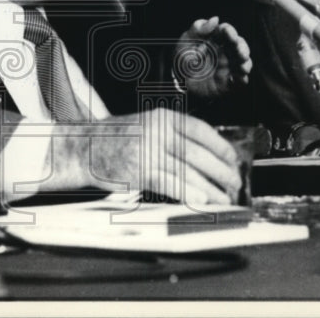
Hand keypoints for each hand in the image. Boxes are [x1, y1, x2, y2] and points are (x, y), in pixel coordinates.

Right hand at [43, 109, 241, 204]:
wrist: (84, 148)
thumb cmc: (117, 139)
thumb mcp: (146, 124)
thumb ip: (172, 135)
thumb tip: (207, 155)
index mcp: (162, 117)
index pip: (201, 130)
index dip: (221, 146)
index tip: (234, 159)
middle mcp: (157, 131)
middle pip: (198, 153)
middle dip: (221, 171)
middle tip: (234, 183)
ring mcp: (148, 150)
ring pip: (188, 171)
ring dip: (210, 188)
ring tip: (224, 198)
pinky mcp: (139, 171)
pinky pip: (170, 184)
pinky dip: (188, 194)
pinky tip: (202, 201)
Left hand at [173, 16, 252, 99]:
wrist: (179, 83)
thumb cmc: (183, 59)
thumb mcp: (186, 42)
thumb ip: (198, 29)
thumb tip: (215, 19)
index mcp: (215, 39)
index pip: (226, 31)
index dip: (230, 31)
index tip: (229, 34)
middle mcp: (225, 51)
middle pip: (240, 46)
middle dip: (242, 48)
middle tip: (240, 53)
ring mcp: (228, 66)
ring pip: (244, 62)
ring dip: (246, 63)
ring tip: (242, 67)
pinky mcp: (229, 81)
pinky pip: (240, 80)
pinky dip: (243, 79)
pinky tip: (240, 78)